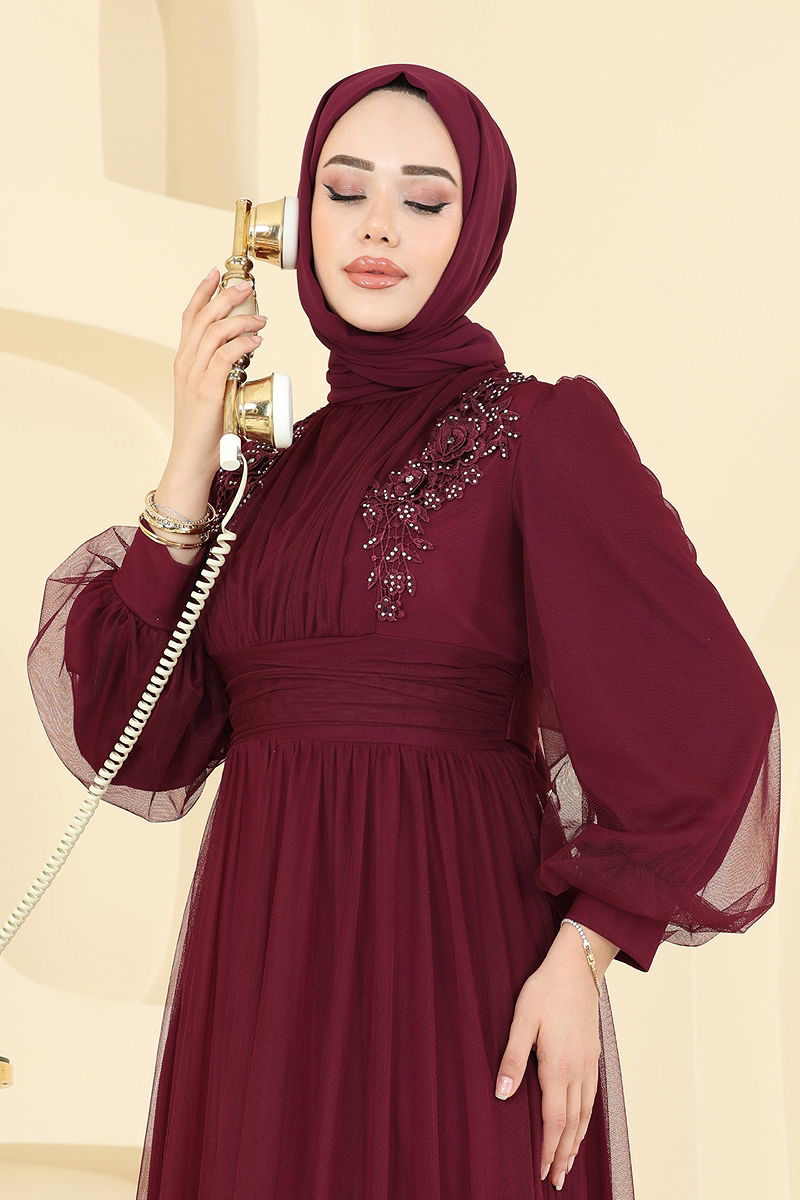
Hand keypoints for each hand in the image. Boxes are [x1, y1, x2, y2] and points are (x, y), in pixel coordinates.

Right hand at [169, 267, 267, 477]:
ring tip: (261, 318)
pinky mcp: (207, 391)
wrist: (192, 457)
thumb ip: (220, 371)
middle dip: (226, 296)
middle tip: (248, 285)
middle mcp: (185, 363)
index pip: (189, 317)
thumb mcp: (209, 391)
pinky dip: (242, 344)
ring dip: (241, 320)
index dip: (202, 291)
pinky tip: (257, 340)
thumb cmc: (206, 428)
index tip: (217, 272)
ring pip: (215, 333)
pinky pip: (225, 357)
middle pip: (203, 317)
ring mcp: (194, 376)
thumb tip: (244, 354)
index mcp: (183, 360)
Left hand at [495, 924, 614, 1189]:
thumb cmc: (545, 989)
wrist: (579, 966)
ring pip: (585, 1114)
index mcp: (556, 1066)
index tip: (541, 1171)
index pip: (554, 1120)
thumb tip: (501, 1094)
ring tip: (569, 1163)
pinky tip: (582, 1125)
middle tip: (556, 1180)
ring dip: (577, 1142)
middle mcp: (577, 1071)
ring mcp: (588, 1064)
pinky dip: (587, 1120)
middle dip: (563, 1155)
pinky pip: (592, 1097)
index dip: (548, 1149)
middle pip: (572, 1124)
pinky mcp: (593, 1055)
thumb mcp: (522, 1019)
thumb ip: (512, 1057)